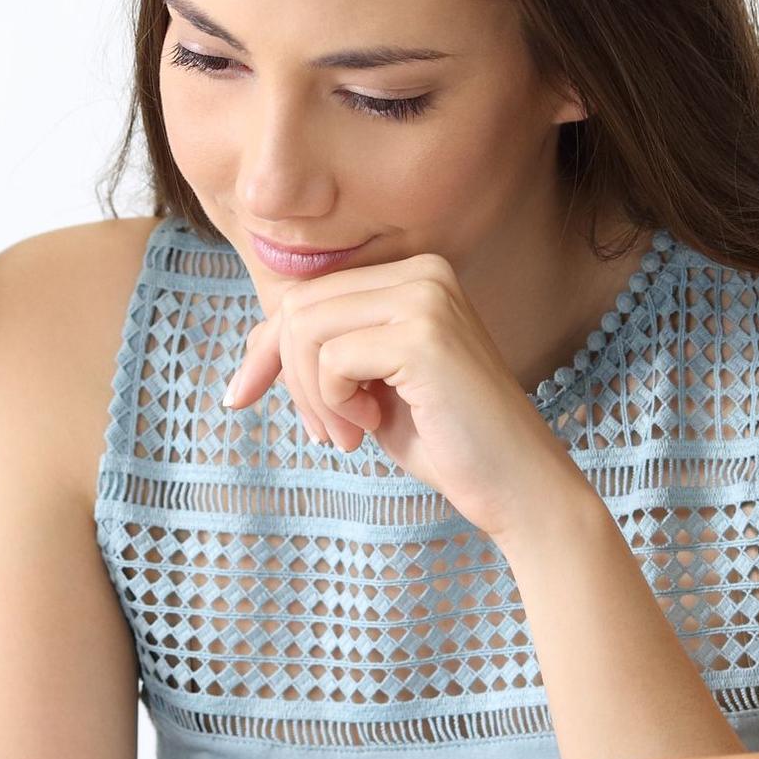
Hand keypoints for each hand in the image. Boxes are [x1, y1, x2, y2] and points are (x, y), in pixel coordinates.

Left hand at [221, 253, 584, 540]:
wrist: (517, 487)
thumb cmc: (446, 441)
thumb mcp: (371, 385)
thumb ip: (328, 350)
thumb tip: (258, 340)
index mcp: (415, 274)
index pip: (307, 294)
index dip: (264, 348)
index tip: (241, 394)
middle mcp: (423, 271)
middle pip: (298, 306)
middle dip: (286, 376)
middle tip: (324, 433)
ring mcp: (426, 297)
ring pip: (305, 329)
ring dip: (309, 396)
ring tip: (347, 434)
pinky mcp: (423, 335)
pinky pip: (330, 360)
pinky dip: (333, 404)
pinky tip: (370, 427)